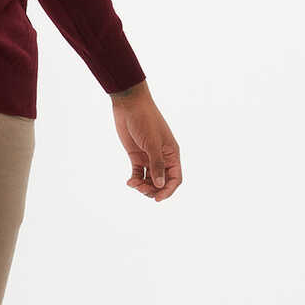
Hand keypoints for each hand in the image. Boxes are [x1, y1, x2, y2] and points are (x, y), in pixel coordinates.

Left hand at [110, 81, 181, 201]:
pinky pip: (138, 173)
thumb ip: (157, 165)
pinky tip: (129, 182)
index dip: (168, 190)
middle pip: (162, 182)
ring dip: (143, 186)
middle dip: (154, 190)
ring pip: (150, 179)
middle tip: (142, 190)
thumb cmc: (145, 120)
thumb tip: (160, 185)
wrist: (129, 105)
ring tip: (134, 185)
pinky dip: (135, 180)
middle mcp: (162, 157)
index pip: (175, 178)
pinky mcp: (136, 156)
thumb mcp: (152, 143)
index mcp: (172, 154)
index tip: (158, 198)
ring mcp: (149, 157)